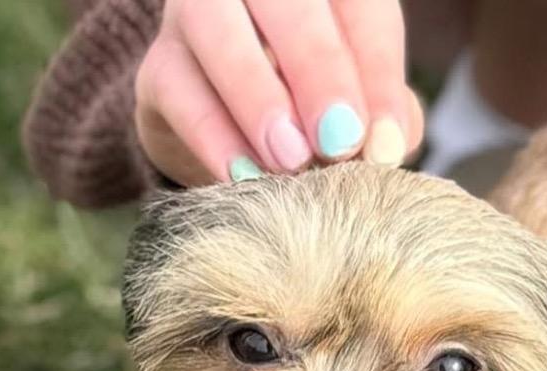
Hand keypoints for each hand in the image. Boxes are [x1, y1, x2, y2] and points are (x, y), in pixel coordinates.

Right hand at [134, 0, 422, 184]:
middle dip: (318, 70)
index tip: (386, 145)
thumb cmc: (315, 117)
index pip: (358, 7)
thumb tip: (388, 144)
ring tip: (292, 160)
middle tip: (340, 143)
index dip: (377, 73)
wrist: (232, 143)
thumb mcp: (361, 111)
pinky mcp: (158, 69)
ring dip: (257, 96)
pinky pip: (177, 90)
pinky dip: (213, 137)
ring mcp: (196, 15)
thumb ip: (384, 117)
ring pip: (213, 25)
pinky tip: (245, 177)